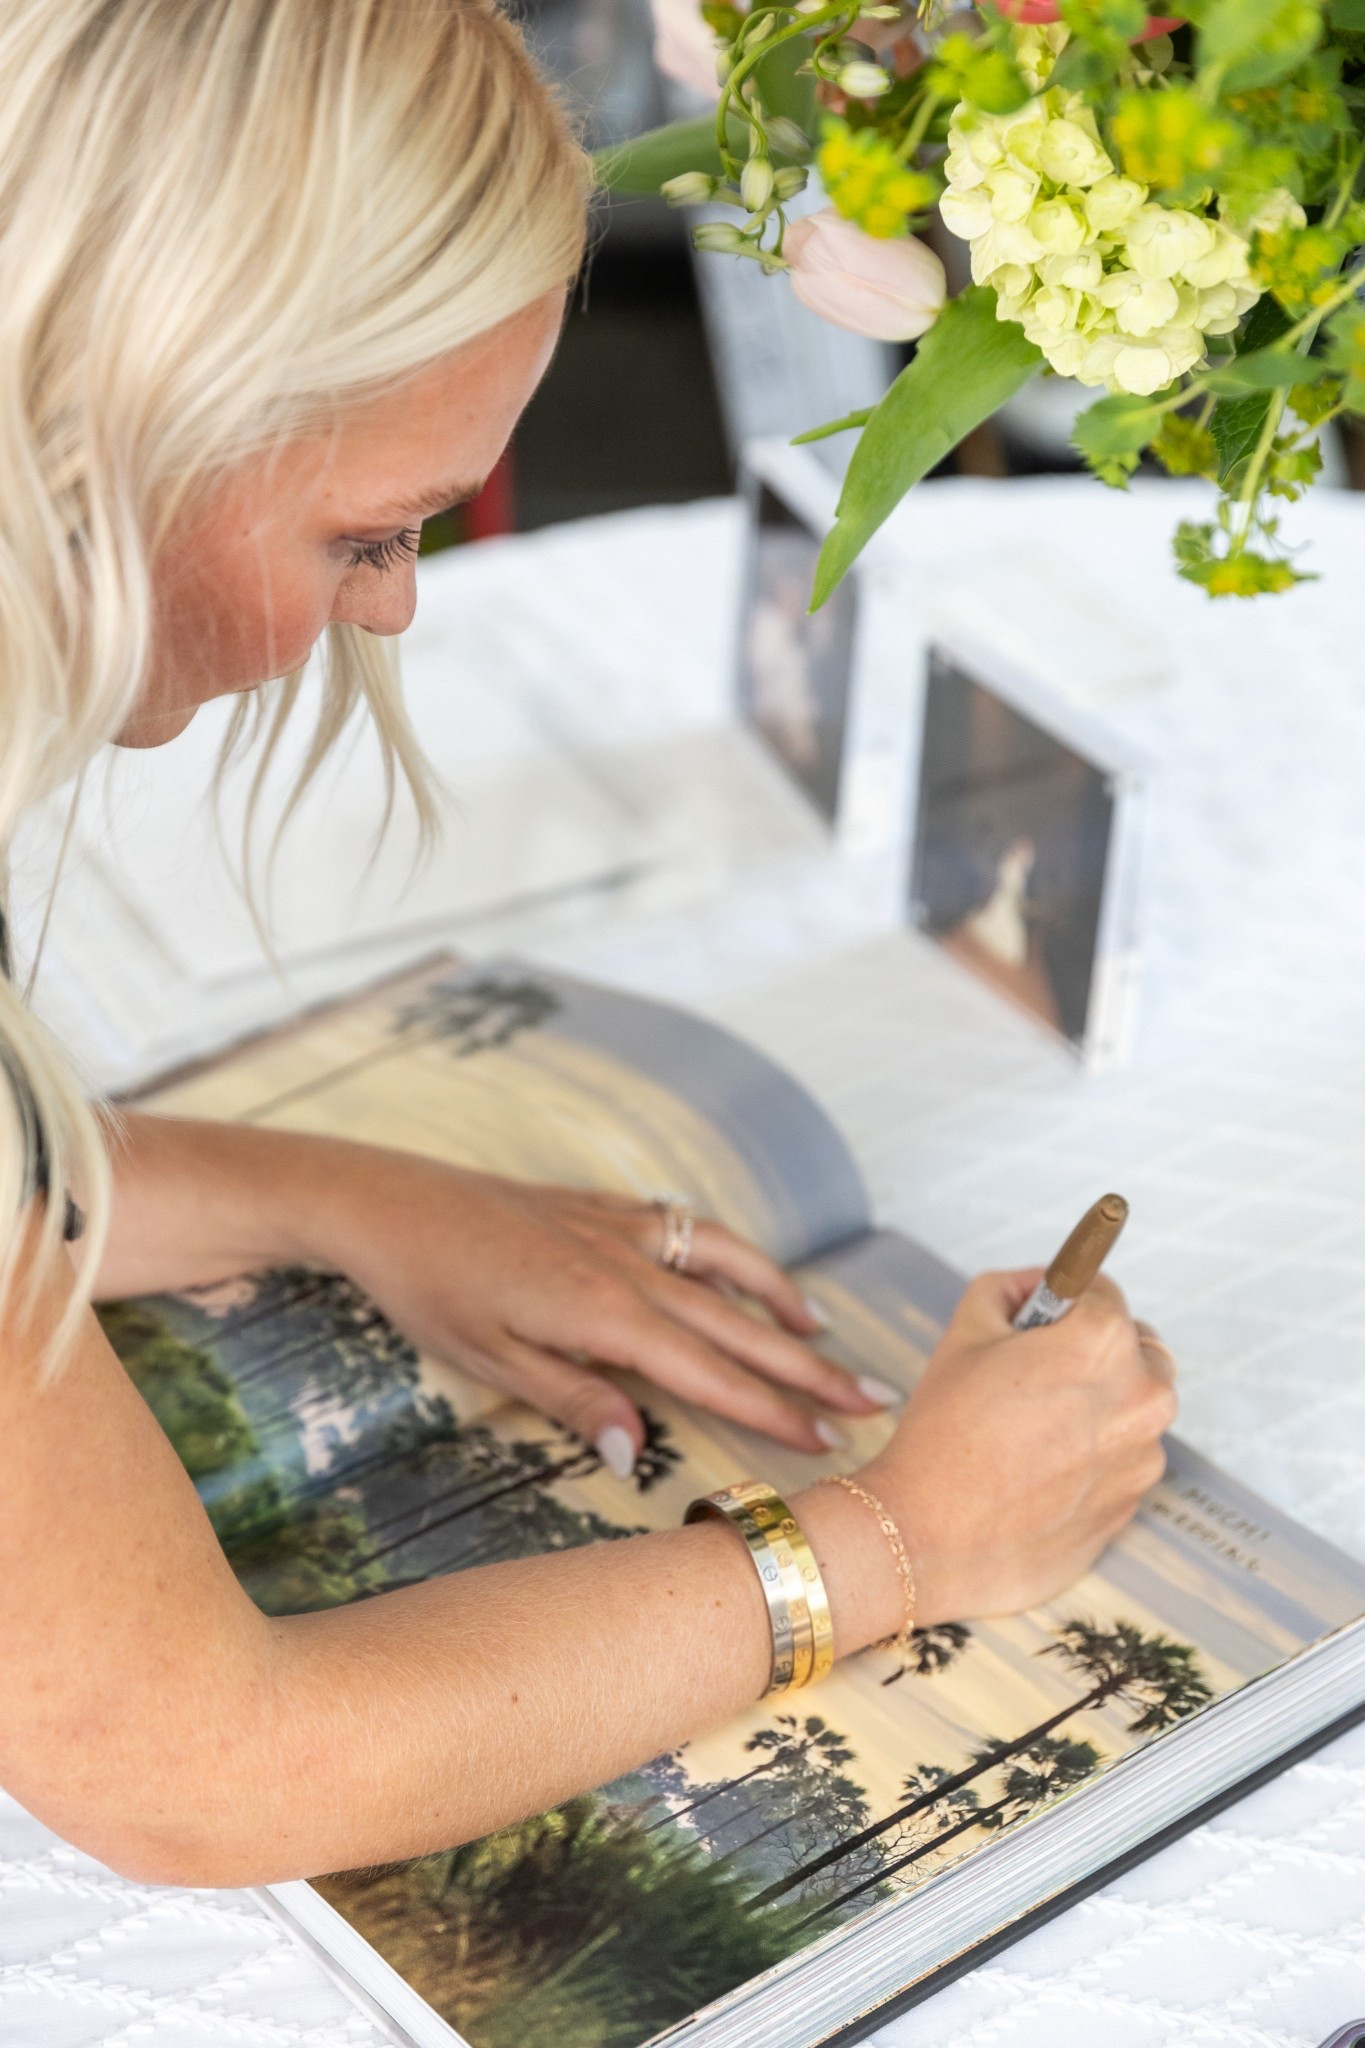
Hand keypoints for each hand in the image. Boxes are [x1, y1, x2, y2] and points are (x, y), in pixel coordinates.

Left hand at [312, 1148, 892, 1473]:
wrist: (391, 1201)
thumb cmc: (433, 1289)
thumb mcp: (493, 1361)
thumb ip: (575, 1402)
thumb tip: (639, 1454)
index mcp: (606, 1316)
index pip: (711, 1375)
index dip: (775, 1410)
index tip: (830, 1438)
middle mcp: (630, 1267)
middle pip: (739, 1325)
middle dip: (809, 1367)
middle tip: (874, 1397)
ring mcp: (621, 1230)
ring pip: (727, 1267)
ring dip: (783, 1302)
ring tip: (828, 1335)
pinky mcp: (604, 1207)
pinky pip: (690, 1229)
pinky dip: (732, 1252)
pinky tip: (748, 1268)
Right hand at [859, 1268, 1177, 1626]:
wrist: (932, 1537)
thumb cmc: (945, 1436)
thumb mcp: (963, 1332)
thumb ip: (1008, 1289)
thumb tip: (1035, 1286)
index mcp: (1103, 1342)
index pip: (1102, 1291)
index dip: (1063, 1302)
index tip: (1041, 1319)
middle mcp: (1141, 1396)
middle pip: (1134, 1348)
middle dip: (1093, 1352)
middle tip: (1035, 1375)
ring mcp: (1143, 1456)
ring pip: (1131, 1407)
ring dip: (1098, 1405)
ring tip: (1032, 1430)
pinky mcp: (1133, 1504)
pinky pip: (1123, 1458)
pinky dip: (1094, 1455)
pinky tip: (1040, 1469)